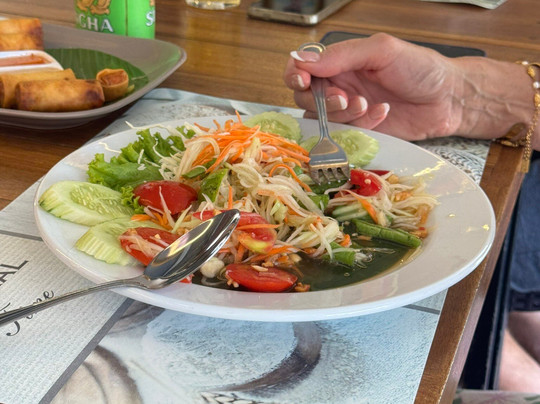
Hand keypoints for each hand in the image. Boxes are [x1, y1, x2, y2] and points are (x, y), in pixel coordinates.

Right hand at [283, 33, 462, 141]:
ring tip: (368, 105)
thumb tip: (303, 59)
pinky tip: (382, 113)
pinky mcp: (359, 131)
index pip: (301, 67)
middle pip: (305, 97)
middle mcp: (339, 84)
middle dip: (322, 100)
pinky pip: (343, 133)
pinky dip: (361, 125)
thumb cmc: (420, 68)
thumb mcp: (381, 51)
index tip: (304, 80)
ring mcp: (347, 110)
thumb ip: (341, 55)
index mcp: (340, 60)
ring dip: (342, 114)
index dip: (296, 75)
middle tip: (346, 98)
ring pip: (321, 119)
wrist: (448, 99)